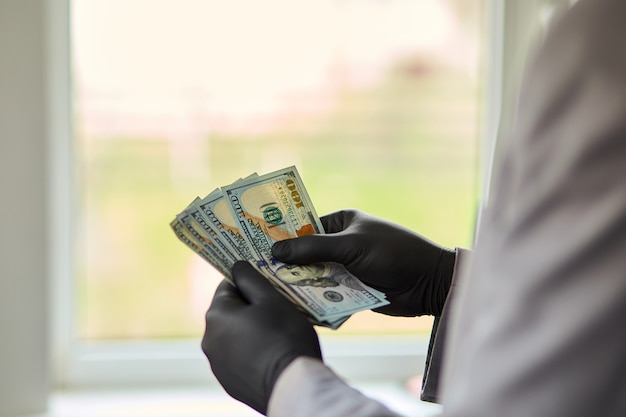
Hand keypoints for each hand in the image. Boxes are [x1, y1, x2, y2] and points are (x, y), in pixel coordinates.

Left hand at [202, 261, 321, 414]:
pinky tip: (272, 354)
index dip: (250, 282)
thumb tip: (237, 265)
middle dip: (251, 308)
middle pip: (230, 312)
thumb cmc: (284, 336)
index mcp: (216, 315)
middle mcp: (208, 339)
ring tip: (277, 334)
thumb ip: (251, 279)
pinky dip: (252, 352)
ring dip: (250, 330)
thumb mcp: (271, 299)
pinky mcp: (228, 382)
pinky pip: (238, 357)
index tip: (269, 286)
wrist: (292, 386)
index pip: (228, 285)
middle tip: (277, 310)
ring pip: (234, 335)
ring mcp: (217, 364)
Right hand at [272, 209, 455, 316]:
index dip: (279, 236)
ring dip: (297, 286)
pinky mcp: (351, 292)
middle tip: (254, 275)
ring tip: (267, 295)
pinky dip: (313, 302)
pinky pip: (326, 296)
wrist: (429, 284)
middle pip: (304, 255)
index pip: (302, 227)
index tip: (252, 246)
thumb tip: (275, 251)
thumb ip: (314, 248)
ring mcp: (345, 269)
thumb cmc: (394, 253)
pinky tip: (292, 309)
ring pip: (313, 278)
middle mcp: (339, 244)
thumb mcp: (352, 246)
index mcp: (340, 223)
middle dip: (285, 266)